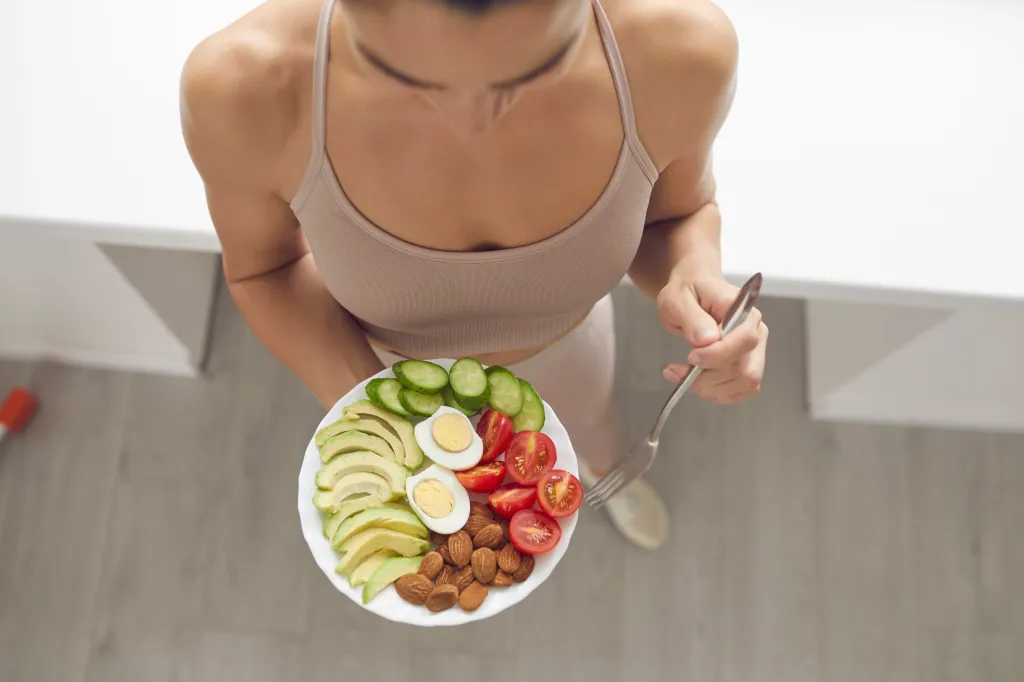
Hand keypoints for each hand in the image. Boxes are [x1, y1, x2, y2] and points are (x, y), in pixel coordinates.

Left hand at [656, 272, 767, 404]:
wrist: (693, 290)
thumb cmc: (688, 291)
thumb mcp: (678, 298)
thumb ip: (692, 318)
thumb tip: (707, 339)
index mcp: (743, 310)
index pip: (745, 340)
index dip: (718, 355)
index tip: (691, 357)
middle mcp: (756, 331)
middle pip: (745, 369)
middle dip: (708, 378)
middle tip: (677, 371)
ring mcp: (754, 351)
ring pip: (744, 383)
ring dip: (710, 388)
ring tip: (681, 376)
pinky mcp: (748, 365)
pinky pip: (741, 390)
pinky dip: (717, 393)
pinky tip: (697, 383)